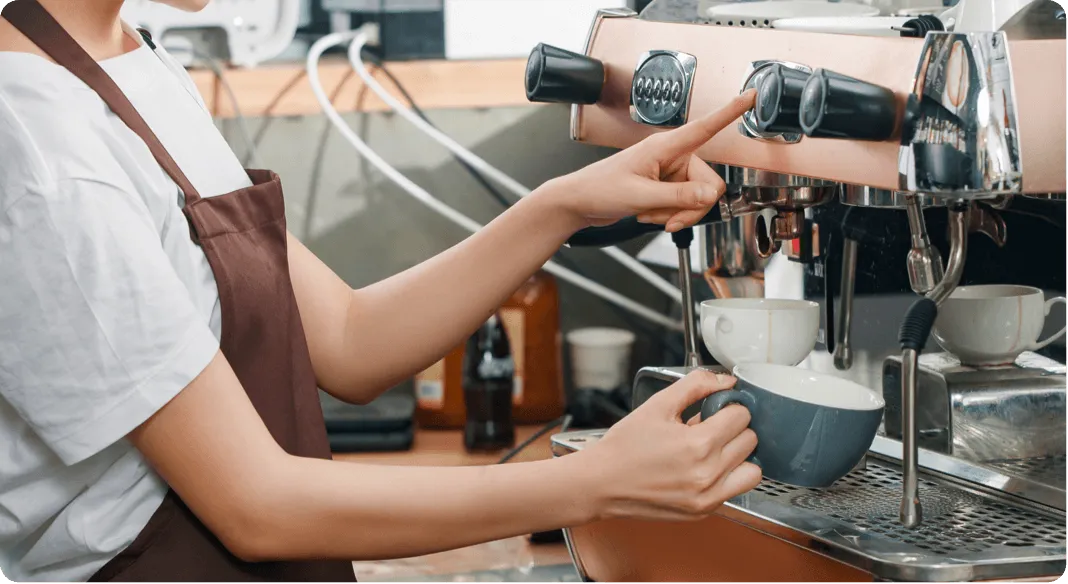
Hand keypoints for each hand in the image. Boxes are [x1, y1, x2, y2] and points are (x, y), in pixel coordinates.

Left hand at [540, 90, 755, 232]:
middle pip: (708, 183)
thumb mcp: (640, 196)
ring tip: (651, 214)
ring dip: (677, 213)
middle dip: (691, 206)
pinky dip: (670, 215)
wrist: (580, 203)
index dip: (730, 112)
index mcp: (665, 147)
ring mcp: (670, 173)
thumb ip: (678, 197)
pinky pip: (685, 205)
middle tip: (667, 218)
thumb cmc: (600, 189)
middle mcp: (672, 156)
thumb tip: (710, 195)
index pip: (705, 126)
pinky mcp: (666, 188)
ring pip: (698, 199)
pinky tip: (650, 215)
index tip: (752, 96)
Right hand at [577, 369, 760, 521]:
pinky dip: (727, 476)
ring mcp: (708, 497)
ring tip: (714, 448)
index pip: (741, 416)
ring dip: (738, 455)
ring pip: (753, 470)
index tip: (714, 408)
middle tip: (708, 426)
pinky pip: (735, 490)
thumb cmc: (623, 447)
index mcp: (698, 444)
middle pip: (750, 440)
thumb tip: (724, 380)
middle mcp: (708, 474)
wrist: (601, 483)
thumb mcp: (657, 405)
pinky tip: (703, 467)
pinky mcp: (704, 511)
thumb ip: (695, 385)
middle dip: (732, 428)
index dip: (727, 405)